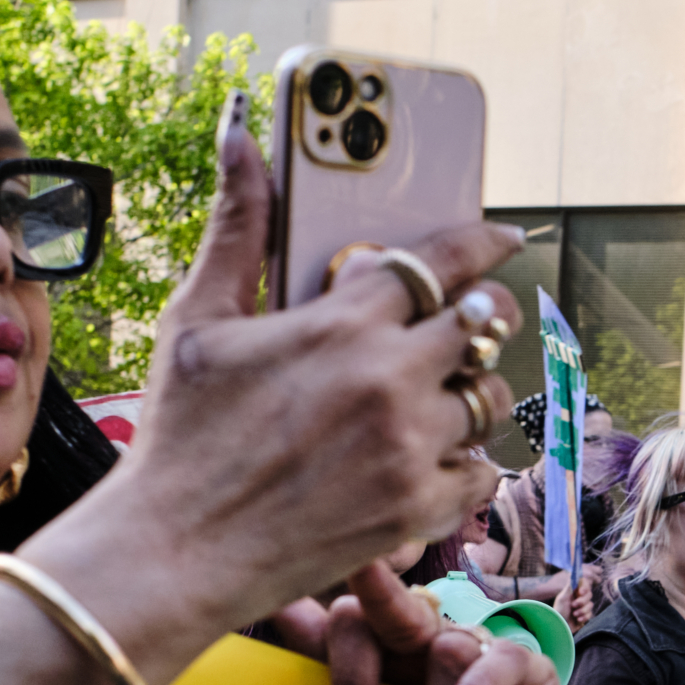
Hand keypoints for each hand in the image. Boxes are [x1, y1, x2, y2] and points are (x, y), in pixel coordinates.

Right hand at [88, 99, 522, 630]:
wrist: (177, 552)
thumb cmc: (181, 435)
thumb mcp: (199, 319)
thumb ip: (237, 226)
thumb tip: (240, 133)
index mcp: (342, 322)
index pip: (441, 261)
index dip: (482, 243)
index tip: (506, 236)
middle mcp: (390, 380)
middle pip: (481, 324)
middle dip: (482, 316)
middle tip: (470, 323)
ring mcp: (411, 447)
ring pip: (485, 398)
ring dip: (468, 391)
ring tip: (436, 396)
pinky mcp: (420, 510)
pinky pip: (482, 470)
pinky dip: (465, 462)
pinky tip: (430, 457)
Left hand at [554, 565, 600, 630]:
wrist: (559, 627)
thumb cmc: (558, 612)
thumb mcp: (562, 598)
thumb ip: (570, 587)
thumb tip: (573, 574)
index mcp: (573, 591)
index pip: (583, 583)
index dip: (584, 587)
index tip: (581, 592)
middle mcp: (578, 597)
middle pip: (589, 594)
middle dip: (582, 601)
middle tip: (573, 605)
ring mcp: (582, 607)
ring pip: (590, 604)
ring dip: (582, 610)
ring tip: (574, 614)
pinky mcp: (585, 615)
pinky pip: (590, 614)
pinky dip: (584, 617)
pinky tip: (577, 620)